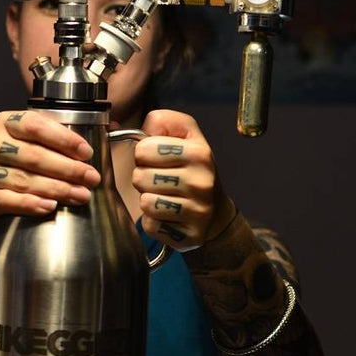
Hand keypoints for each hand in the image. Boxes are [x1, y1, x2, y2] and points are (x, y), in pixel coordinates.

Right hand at [0, 110, 101, 224]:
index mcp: (5, 123)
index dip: (63, 139)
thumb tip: (98, 142)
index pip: (35, 126)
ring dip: (57, 189)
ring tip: (80, 195)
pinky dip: (30, 204)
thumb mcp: (27, 141)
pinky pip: (7, 200)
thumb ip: (54, 138)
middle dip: (68, 169)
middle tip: (91, 178)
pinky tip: (49, 206)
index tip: (86, 153)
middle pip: (34, 156)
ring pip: (24, 180)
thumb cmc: (11, 162)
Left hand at [133, 109, 236, 250]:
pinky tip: (168, 216)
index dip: (144, 153)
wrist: (215, 212)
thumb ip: (163, 121)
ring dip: (148, 200)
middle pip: (140, 177)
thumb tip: (144, 127)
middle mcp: (202, 181)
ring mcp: (198, 210)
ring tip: (164, 197)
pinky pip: (152, 226)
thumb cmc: (192, 170)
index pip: (144, 149)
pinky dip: (154, 222)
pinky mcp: (190, 234)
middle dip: (144, 178)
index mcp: (199, 152)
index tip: (156, 158)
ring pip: (145, 202)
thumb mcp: (185, 136)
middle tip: (160, 180)